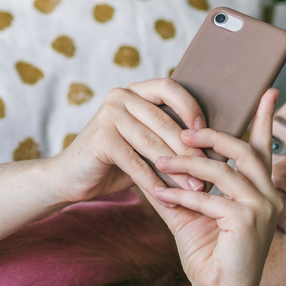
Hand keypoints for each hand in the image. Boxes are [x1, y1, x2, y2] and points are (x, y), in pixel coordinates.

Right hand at [49, 79, 209, 203]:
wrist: (71, 177)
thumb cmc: (116, 162)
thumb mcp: (145, 144)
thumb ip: (169, 137)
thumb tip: (214, 147)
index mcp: (135, 91)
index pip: (169, 88)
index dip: (191, 107)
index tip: (207, 132)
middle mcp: (120, 96)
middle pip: (164, 121)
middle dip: (189, 150)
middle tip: (209, 174)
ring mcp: (109, 115)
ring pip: (153, 144)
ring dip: (177, 170)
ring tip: (195, 191)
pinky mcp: (101, 138)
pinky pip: (135, 162)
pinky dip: (153, 182)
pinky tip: (168, 198)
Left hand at [146, 88, 282, 285]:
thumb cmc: (208, 256)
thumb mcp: (194, 213)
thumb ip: (184, 185)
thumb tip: (158, 157)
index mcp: (262, 190)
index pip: (262, 146)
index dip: (263, 117)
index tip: (267, 88)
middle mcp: (269, 196)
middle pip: (242, 149)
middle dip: (209, 137)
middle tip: (179, 132)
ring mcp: (262, 209)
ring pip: (223, 171)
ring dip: (187, 165)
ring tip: (159, 162)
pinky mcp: (248, 223)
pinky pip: (210, 199)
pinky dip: (182, 196)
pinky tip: (160, 196)